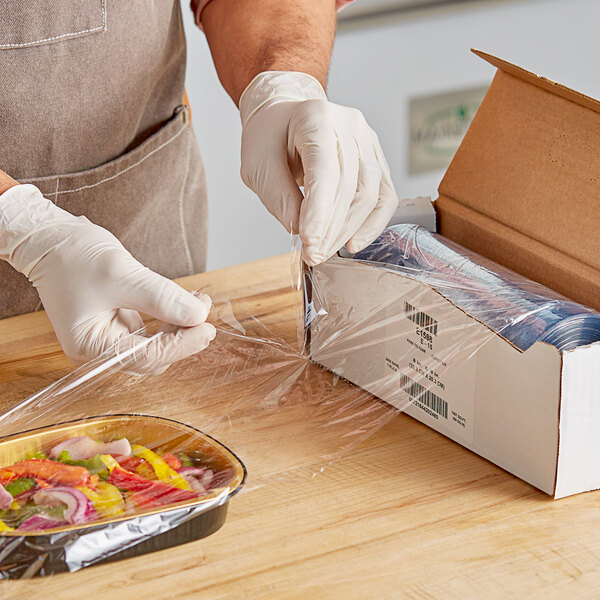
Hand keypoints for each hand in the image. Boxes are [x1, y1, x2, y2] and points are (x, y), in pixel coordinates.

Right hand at [0, 184, 215, 366]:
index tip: (207, 328)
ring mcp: (109, 339)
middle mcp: (99, 350)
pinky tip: (184, 302)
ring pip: (157, 346)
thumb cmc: (73, 255)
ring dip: (180, 327)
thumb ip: (161, 298)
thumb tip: (198, 316)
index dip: (182, 345)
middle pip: (154, 356)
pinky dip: (170, 319)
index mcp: (91, 346)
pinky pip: (152, 332)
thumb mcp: (121, 274)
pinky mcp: (119, 325)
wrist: (51, 238)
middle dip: (182, 336)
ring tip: (198, 301)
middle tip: (203, 309)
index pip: (147, 357)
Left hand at [239, 71, 397, 265]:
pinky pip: (385, 197)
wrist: (286, 116)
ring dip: (347, 231)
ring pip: (370, 195)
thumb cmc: (270, 137)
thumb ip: (278, 196)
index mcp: (316, 118)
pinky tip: (353, 243)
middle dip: (331, 229)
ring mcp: (368, 141)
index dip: (319, 212)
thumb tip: (300, 230)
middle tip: (312, 255)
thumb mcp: (257, 165)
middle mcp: (350, 125)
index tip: (309, 242)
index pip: (325, 171)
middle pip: (350, 187)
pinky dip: (371, 224)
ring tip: (324, 251)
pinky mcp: (377, 159)